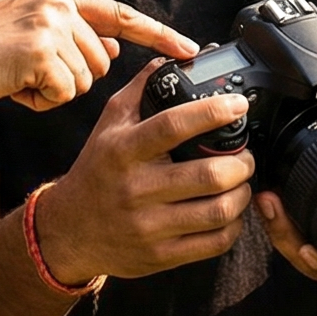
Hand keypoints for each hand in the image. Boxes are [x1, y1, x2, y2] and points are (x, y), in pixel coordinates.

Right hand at [0, 0, 192, 114]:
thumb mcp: (29, 33)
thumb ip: (71, 36)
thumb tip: (112, 50)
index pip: (121, 15)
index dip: (158, 34)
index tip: (191, 49)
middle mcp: (59, 5)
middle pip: (102, 61)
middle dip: (72, 78)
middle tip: (29, 74)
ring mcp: (50, 26)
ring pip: (85, 80)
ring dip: (54, 91)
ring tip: (17, 77)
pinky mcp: (41, 52)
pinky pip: (64, 93)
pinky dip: (40, 101)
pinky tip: (14, 87)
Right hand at [27, 62, 260, 284]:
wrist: (69, 230)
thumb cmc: (97, 170)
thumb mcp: (109, 124)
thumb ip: (142, 89)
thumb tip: (177, 59)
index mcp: (124, 150)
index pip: (174, 126)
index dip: (214, 112)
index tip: (238, 105)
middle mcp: (135, 189)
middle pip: (209, 175)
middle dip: (242, 162)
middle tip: (246, 154)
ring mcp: (148, 226)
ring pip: (217, 211)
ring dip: (242, 194)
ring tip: (241, 182)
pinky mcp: (160, 256)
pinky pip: (213, 243)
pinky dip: (233, 225)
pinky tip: (230, 212)